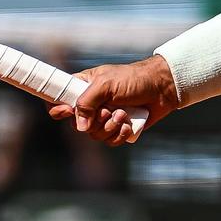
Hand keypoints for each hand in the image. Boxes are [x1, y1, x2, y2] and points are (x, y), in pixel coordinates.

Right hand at [48, 55, 178, 145]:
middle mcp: (92, 105)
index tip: (68, 111)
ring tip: (123, 114)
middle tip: (108, 110)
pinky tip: (128, 124)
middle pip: (78, 125)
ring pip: (95, 135)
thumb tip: (80, 127)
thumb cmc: (133, 79)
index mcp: (82, 88)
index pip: (58, 101)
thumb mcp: (106, 84)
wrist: (162, 88)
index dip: (58, 110)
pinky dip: (119, 134)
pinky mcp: (119, 128)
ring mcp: (105, 118)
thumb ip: (87, 102)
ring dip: (109, 127)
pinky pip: (111, 141)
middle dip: (94, 121)